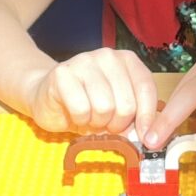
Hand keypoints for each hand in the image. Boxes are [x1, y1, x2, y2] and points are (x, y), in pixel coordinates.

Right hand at [24, 49, 159, 136]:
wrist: (47, 95)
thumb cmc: (87, 103)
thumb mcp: (118, 109)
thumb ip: (135, 118)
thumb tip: (148, 138)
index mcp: (127, 60)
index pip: (146, 89)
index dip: (147, 119)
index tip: (146, 139)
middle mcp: (108, 56)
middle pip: (126, 104)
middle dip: (116, 124)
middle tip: (105, 124)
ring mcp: (84, 61)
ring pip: (104, 108)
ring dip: (96, 123)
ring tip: (89, 117)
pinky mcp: (62, 74)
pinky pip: (81, 109)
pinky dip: (79, 120)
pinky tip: (74, 114)